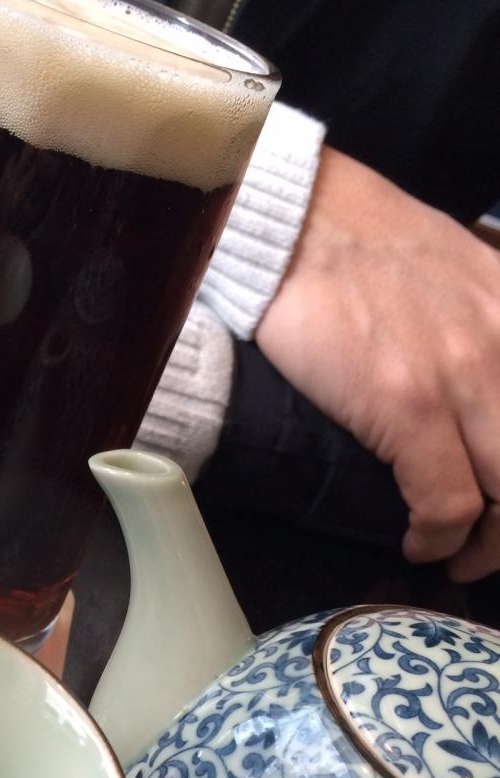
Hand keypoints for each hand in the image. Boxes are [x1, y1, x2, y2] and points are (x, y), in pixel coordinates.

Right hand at [256, 146, 499, 581]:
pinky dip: (438, 537)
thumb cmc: (362, 245)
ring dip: (488, 544)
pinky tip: (418, 540)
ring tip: (456, 555)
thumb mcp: (463, 272)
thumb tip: (490, 388)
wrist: (296, 222)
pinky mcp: (409, 404)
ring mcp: (464, 377)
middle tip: (488, 546)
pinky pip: (449, 502)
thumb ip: (492, 326)